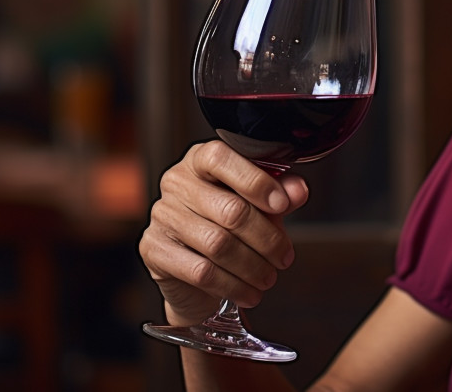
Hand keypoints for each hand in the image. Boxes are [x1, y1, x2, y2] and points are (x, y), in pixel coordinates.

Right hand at [138, 140, 309, 325]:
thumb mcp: (259, 204)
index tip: (283, 205)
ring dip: (252, 266)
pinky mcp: (154, 250)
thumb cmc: (228, 226)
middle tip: (284, 257)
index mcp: (200, 159)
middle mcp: (176, 182)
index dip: (255, 181)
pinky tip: (248, 292)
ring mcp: (162, 216)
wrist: (195, 273)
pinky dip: (232, 285)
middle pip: (229, 209)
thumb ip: (280, 193)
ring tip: (269, 278)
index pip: (221, 158)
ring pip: (218, 244)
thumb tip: (298, 191)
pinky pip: (200, 272)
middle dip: (266, 238)